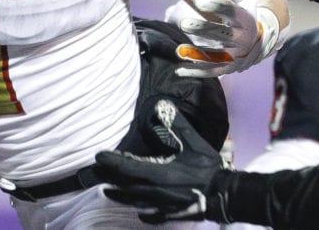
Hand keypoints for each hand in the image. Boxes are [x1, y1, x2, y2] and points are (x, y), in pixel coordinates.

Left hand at [96, 99, 228, 223]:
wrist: (223, 195)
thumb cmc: (208, 169)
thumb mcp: (193, 143)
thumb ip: (177, 124)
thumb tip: (163, 105)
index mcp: (156, 173)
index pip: (126, 167)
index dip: (111, 161)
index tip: (98, 156)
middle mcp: (152, 191)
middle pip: (123, 185)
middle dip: (108, 178)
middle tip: (95, 171)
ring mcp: (158, 205)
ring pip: (131, 201)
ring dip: (118, 194)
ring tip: (106, 189)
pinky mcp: (167, 214)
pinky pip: (147, 213)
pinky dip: (139, 209)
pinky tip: (136, 207)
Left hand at [174, 0, 284, 77]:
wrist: (262, 38)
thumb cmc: (247, 12)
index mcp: (247, 20)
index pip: (232, 11)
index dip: (216, 6)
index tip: (198, 0)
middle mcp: (243, 39)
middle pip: (222, 34)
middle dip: (203, 29)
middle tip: (184, 23)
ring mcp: (236, 55)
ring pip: (216, 56)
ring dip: (197, 54)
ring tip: (179, 50)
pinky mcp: (228, 67)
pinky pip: (212, 71)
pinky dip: (196, 72)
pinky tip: (179, 71)